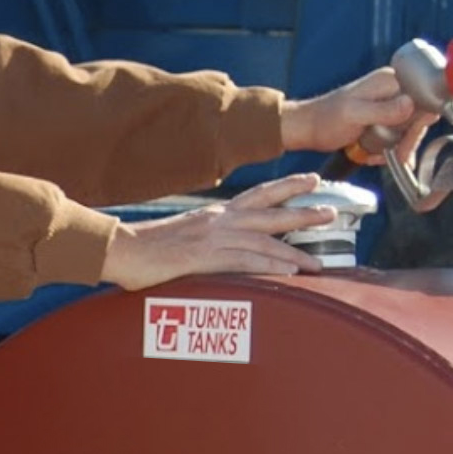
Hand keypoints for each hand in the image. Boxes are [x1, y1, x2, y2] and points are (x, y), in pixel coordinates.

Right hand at [101, 173, 327, 290]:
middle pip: (269, 210)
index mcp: (215, 214)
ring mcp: (212, 238)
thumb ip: (211, 240)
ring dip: (295, 246)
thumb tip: (228, 251)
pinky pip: (244, 261)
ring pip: (263, 238)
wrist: (121, 250)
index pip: (258, 195)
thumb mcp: (186, 237)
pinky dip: (269, 266)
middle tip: (331, 210)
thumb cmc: (149, 249)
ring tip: (319, 257)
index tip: (311, 181)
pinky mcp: (204, 258)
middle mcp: (219, 221)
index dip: (287, 186)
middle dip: (303, 209)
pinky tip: (289, 272)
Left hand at [280, 65, 438, 166]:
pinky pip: (397, 136)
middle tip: (394, 156)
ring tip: (376, 155)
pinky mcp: (383, 117)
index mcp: (389, 81)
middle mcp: (393, 89)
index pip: (422, 100)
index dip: (418, 123)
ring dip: (396, 148)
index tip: (406, 141)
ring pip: (408, 130)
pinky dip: (388, 148)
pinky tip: (373, 153)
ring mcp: (389, 103)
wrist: (308, 128)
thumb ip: (383, 110)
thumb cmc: (325, 119)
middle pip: (418, 117)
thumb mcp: (354, 114)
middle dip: (406, 141)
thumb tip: (410, 104)